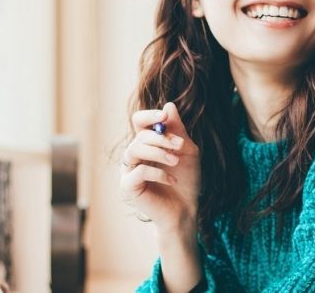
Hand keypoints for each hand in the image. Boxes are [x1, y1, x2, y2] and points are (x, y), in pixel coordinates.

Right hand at [120, 102, 200, 231]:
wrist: (186, 209)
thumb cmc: (187, 180)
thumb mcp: (187, 151)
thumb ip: (178, 130)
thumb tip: (168, 105)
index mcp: (147, 144)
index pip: (139, 122)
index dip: (149, 115)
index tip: (165, 116)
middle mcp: (135, 155)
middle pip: (139, 135)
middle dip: (161, 137)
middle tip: (179, 145)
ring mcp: (128, 170)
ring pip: (134, 149)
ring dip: (158, 152)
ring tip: (176, 161)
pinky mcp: (127, 186)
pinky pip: (138, 171)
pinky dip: (157, 172)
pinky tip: (171, 179)